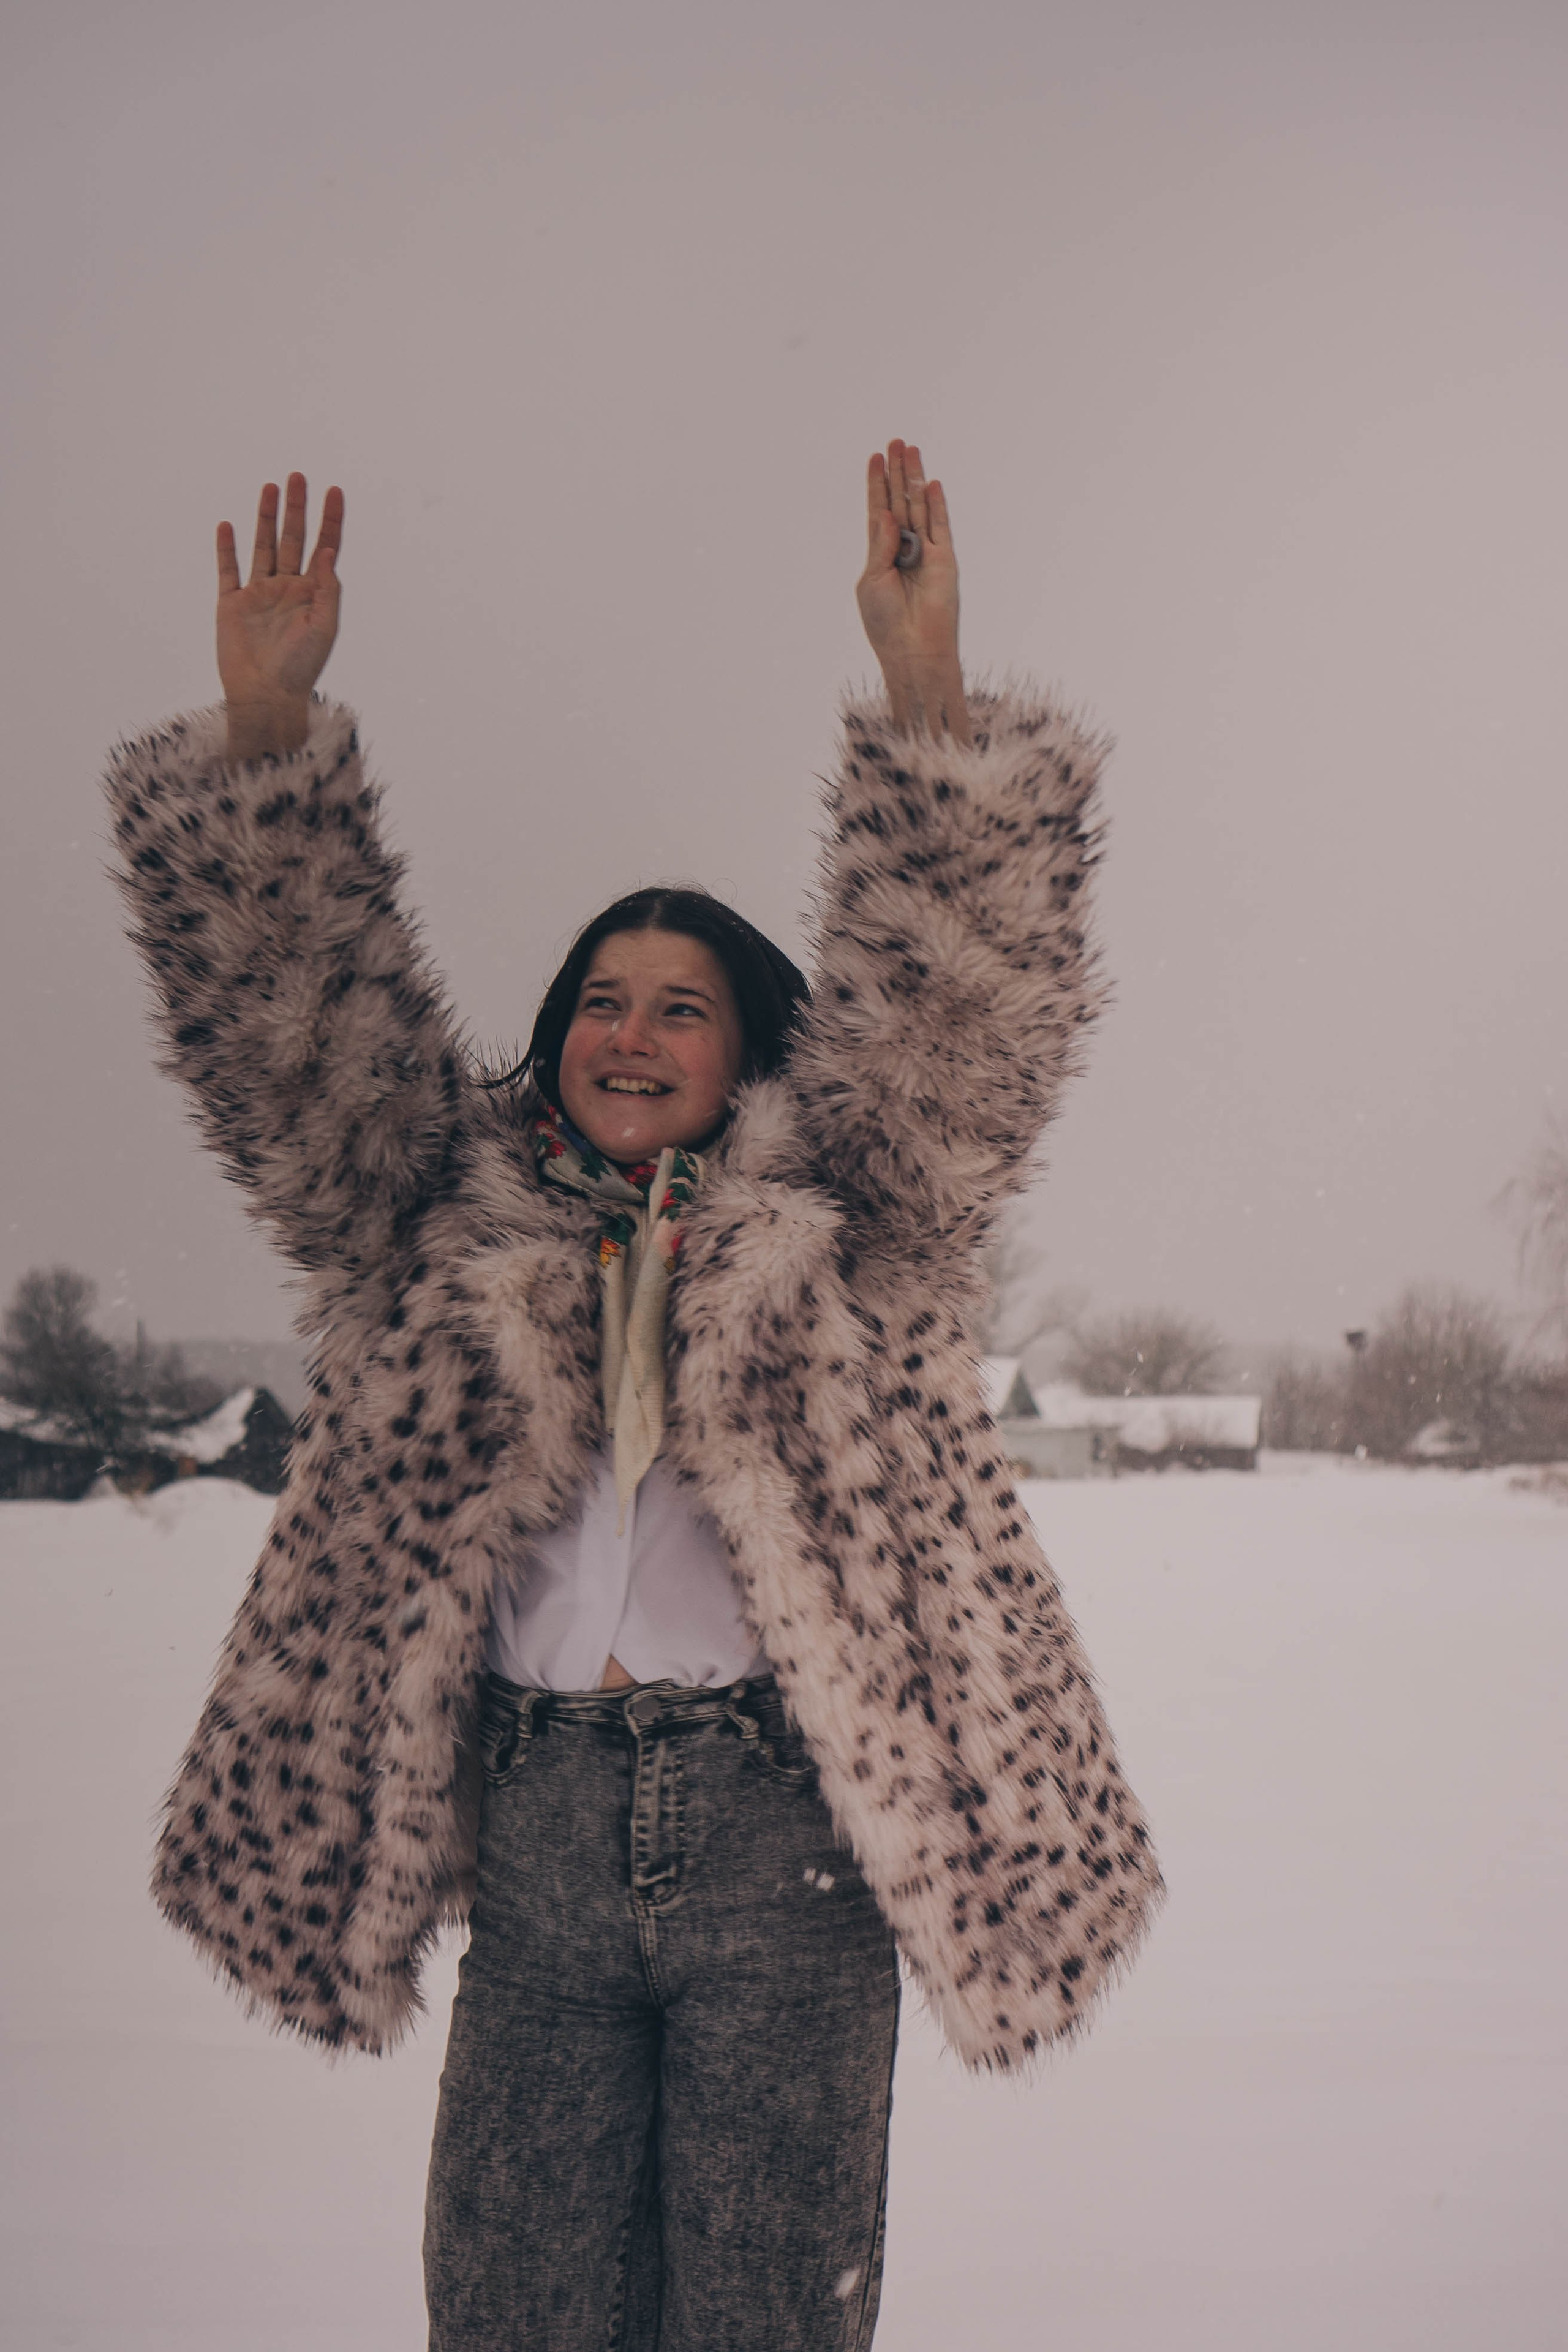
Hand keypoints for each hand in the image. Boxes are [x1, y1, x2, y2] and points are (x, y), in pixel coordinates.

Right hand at [217, 474, 343, 760]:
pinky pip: (228, 570)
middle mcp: (287, 589)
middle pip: (293, 539)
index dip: (330, 520)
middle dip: (297, 509)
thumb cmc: (300, 667)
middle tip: (298, 477)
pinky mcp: (231, 604)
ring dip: (266, 518)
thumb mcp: (324, 627)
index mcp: (313, 594)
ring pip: (263, 546)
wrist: (265, 695)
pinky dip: (226, 548)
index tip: (334, 491)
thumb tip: (328, 550)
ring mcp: (258, 595)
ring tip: (270, 488)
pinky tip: (228, 525)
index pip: (324, 548)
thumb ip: (328, 588)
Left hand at [855, 439, 970, 743]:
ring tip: (909, 449)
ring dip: (914, 478)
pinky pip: (941, 527)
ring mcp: (926, 553)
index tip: (874, 458)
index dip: (876, 485)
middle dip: (897, 472)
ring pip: (920, 507)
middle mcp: (904, 550)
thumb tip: (886, 512)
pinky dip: (936, 505)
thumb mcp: (872, 579)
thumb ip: (879, 543)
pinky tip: (931, 482)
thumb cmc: (885, 621)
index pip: (879, 512)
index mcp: (881, 555)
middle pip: (900, 502)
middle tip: (894, 441)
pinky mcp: (945, 561)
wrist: (913, 648)